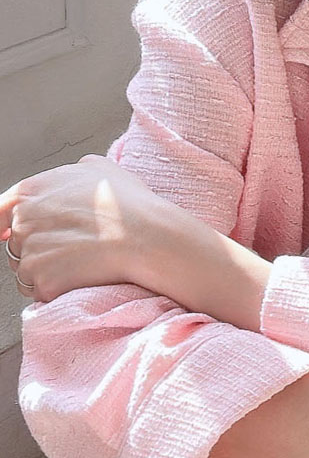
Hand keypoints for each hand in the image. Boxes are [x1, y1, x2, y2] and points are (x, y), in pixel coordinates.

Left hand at [0, 154, 170, 302]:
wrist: (145, 237)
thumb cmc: (129, 204)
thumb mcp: (101, 167)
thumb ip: (74, 169)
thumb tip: (74, 173)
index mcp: (31, 191)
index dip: (4, 224)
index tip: (6, 234)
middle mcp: (23, 220)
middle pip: (15, 241)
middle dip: (36, 247)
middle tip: (70, 248)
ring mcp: (30, 252)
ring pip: (24, 268)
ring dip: (44, 269)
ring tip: (78, 264)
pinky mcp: (41, 280)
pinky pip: (38, 290)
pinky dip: (53, 288)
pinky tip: (79, 278)